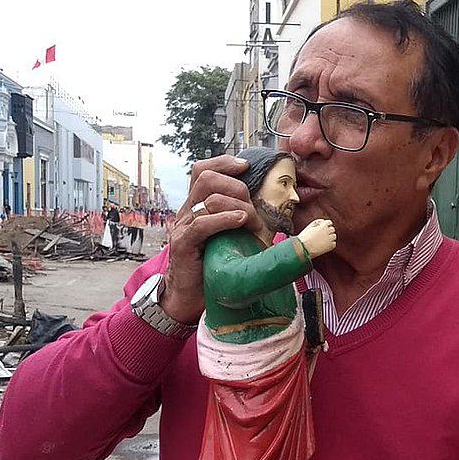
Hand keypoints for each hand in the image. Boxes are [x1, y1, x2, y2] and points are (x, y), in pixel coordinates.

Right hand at [161, 156, 255, 323]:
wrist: (189, 297)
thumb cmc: (212, 266)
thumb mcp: (228, 237)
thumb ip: (241, 220)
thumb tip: (274, 211)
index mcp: (196, 205)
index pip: (203, 170)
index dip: (224, 163)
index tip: (246, 166)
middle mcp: (187, 211)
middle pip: (206, 177)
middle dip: (236, 185)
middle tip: (252, 206)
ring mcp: (183, 226)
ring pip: (207, 197)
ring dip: (236, 205)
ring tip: (251, 221)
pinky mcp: (184, 244)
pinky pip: (202, 223)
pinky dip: (224, 219)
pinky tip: (240, 221)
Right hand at [296, 219, 336, 257]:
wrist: (303, 248)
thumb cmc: (304, 238)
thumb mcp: (309, 227)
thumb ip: (316, 222)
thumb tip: (323, 221)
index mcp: (322, 226)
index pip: (329, 222)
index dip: (326, 225)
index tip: (324, 228)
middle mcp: (327, 231)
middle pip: (332, 229)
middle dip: (328, 231)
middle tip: (323, 235)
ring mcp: (329, 239)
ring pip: (334, 236)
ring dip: (330, 238)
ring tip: (323, 241)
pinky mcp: (330, 246)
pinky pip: (334, 244)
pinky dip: (330, 244)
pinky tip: (324, 246)